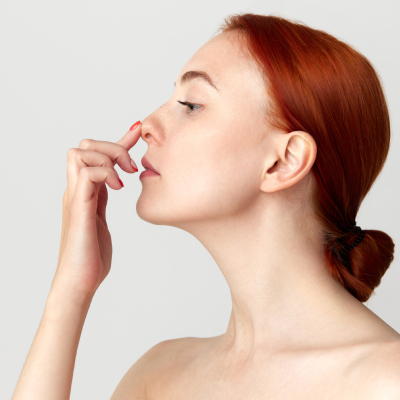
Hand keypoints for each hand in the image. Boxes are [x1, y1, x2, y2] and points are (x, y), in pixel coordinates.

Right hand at [51, 122, 141, 301]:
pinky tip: (118, 188)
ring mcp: (75, 197)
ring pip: (80, 153)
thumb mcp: (101, 220)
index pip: (98, 156)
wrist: (80, 282)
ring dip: (107, 157)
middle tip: (132, 167)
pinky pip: (86, 174)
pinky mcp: (79, 208)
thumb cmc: (92, 256)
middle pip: (84, 146)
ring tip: (125, 177)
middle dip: (112, 146)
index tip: (138, 131)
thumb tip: (115, 184)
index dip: (119, 140)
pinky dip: (105, 173)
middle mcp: (77, 190)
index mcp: (85, 192)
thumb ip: (103, 201)